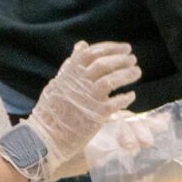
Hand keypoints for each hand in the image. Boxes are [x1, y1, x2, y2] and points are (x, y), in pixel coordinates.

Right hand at [28, 40, 140, 180]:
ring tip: (137, 72)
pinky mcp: (95, 114)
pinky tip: (131, 95)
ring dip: (127, 74)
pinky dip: (125, 97)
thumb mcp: (58, 82)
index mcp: (69, 74)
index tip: (124, 48)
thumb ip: (71, 64)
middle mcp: (78, 83)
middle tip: (133, 59)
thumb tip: (82, 45)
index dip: (111, 48)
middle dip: (121, 59)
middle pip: (104, 64)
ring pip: (111, 80)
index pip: (91, 53)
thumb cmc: (51, 110)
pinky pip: (115, 103)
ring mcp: (87, 98)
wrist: (45, 137)